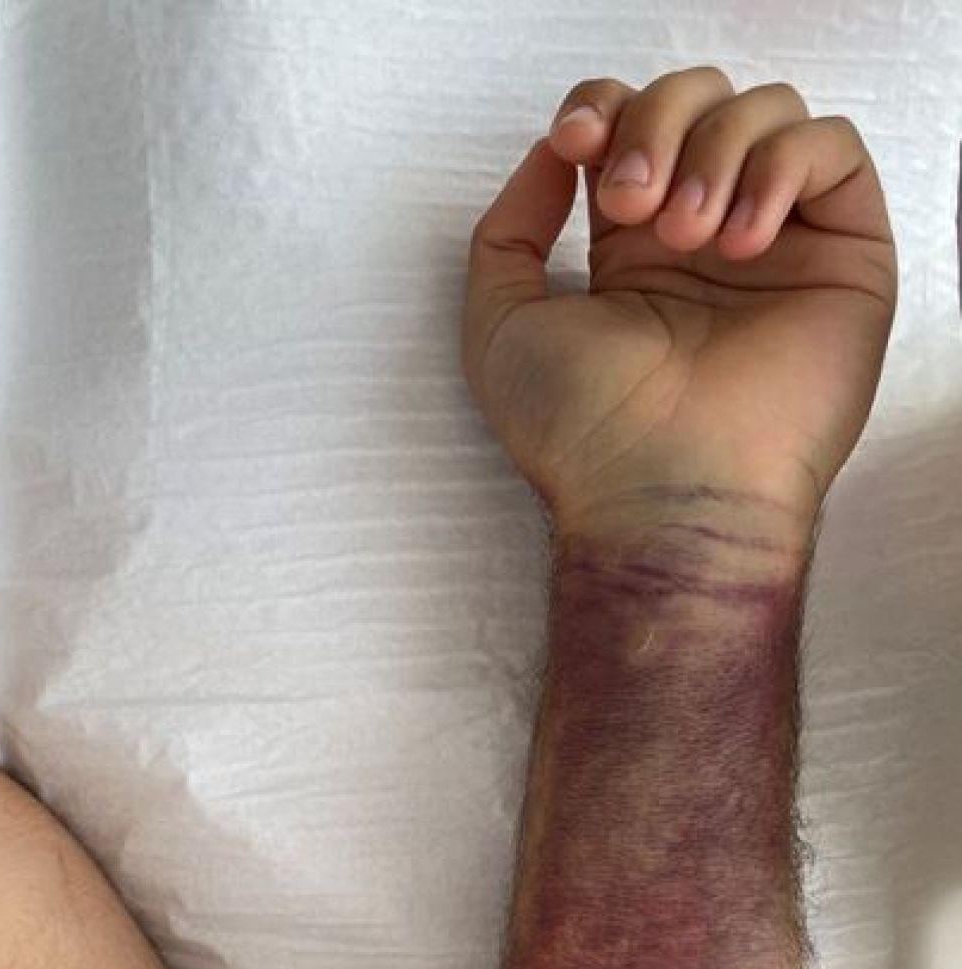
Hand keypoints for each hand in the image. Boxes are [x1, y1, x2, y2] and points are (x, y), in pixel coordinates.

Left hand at [462, 67, 897, 539]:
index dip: (605, 105)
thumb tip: (559, 153)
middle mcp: (708, 239)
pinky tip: (741, 241)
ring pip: (767, 112)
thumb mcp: (499, 325)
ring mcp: (779, 247)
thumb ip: (508, 230)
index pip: (632, 121)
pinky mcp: (844, 258)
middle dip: (656, 123)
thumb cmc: (580, 434)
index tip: (576, 142)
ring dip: (714, 151)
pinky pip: (835, 148)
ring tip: (689, 238)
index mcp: (634, 248)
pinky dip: (782, 167)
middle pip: (697, 100)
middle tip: (634, 203)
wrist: (658, 493)